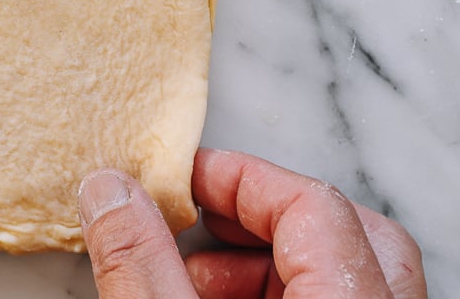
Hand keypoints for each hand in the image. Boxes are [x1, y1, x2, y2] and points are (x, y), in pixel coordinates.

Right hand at [79, 148, 425, 297]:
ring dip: (268, 264)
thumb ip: (142, 262)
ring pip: (349, 279)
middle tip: (198, 221)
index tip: (179, 182)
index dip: (239, 179)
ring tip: (191, 282)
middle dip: (264, 216)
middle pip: (351, 235)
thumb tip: (108, 190)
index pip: (315, 205)